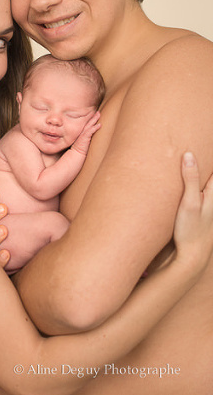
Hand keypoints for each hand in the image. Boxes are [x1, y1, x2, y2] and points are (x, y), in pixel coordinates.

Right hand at [71, 111, 100, 154]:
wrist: (76, 153)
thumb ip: (87, 138)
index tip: (95, 114)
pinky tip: (99, 125)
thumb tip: (92, 137)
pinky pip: (90, 131)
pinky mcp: (85, 137)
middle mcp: (82, 132)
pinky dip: (95, 128)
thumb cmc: (80, 149)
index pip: (87, 124)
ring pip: (90, 125)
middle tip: (98, 112)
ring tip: (99, 114)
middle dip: (93, 117)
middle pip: (88, 122)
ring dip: (94, 119)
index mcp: (82, 133)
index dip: (91, 119)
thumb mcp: (83, 142)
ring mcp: (83, 134)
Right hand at [171, 152, 212, 270]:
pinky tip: (185, 185)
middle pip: (209, 178)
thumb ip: (190, 179)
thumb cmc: (191, 229)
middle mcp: (212, 199)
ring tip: (187, 163)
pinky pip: (198, 195)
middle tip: (189, 152)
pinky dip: (193, 187)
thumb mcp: (189, 202)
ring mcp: (206, 207)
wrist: (192, 256)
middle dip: (203, 166)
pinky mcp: (198, 214)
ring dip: (199, 176)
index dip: (209, 156)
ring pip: (205, 187)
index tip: (206, 138)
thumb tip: (189, 155)